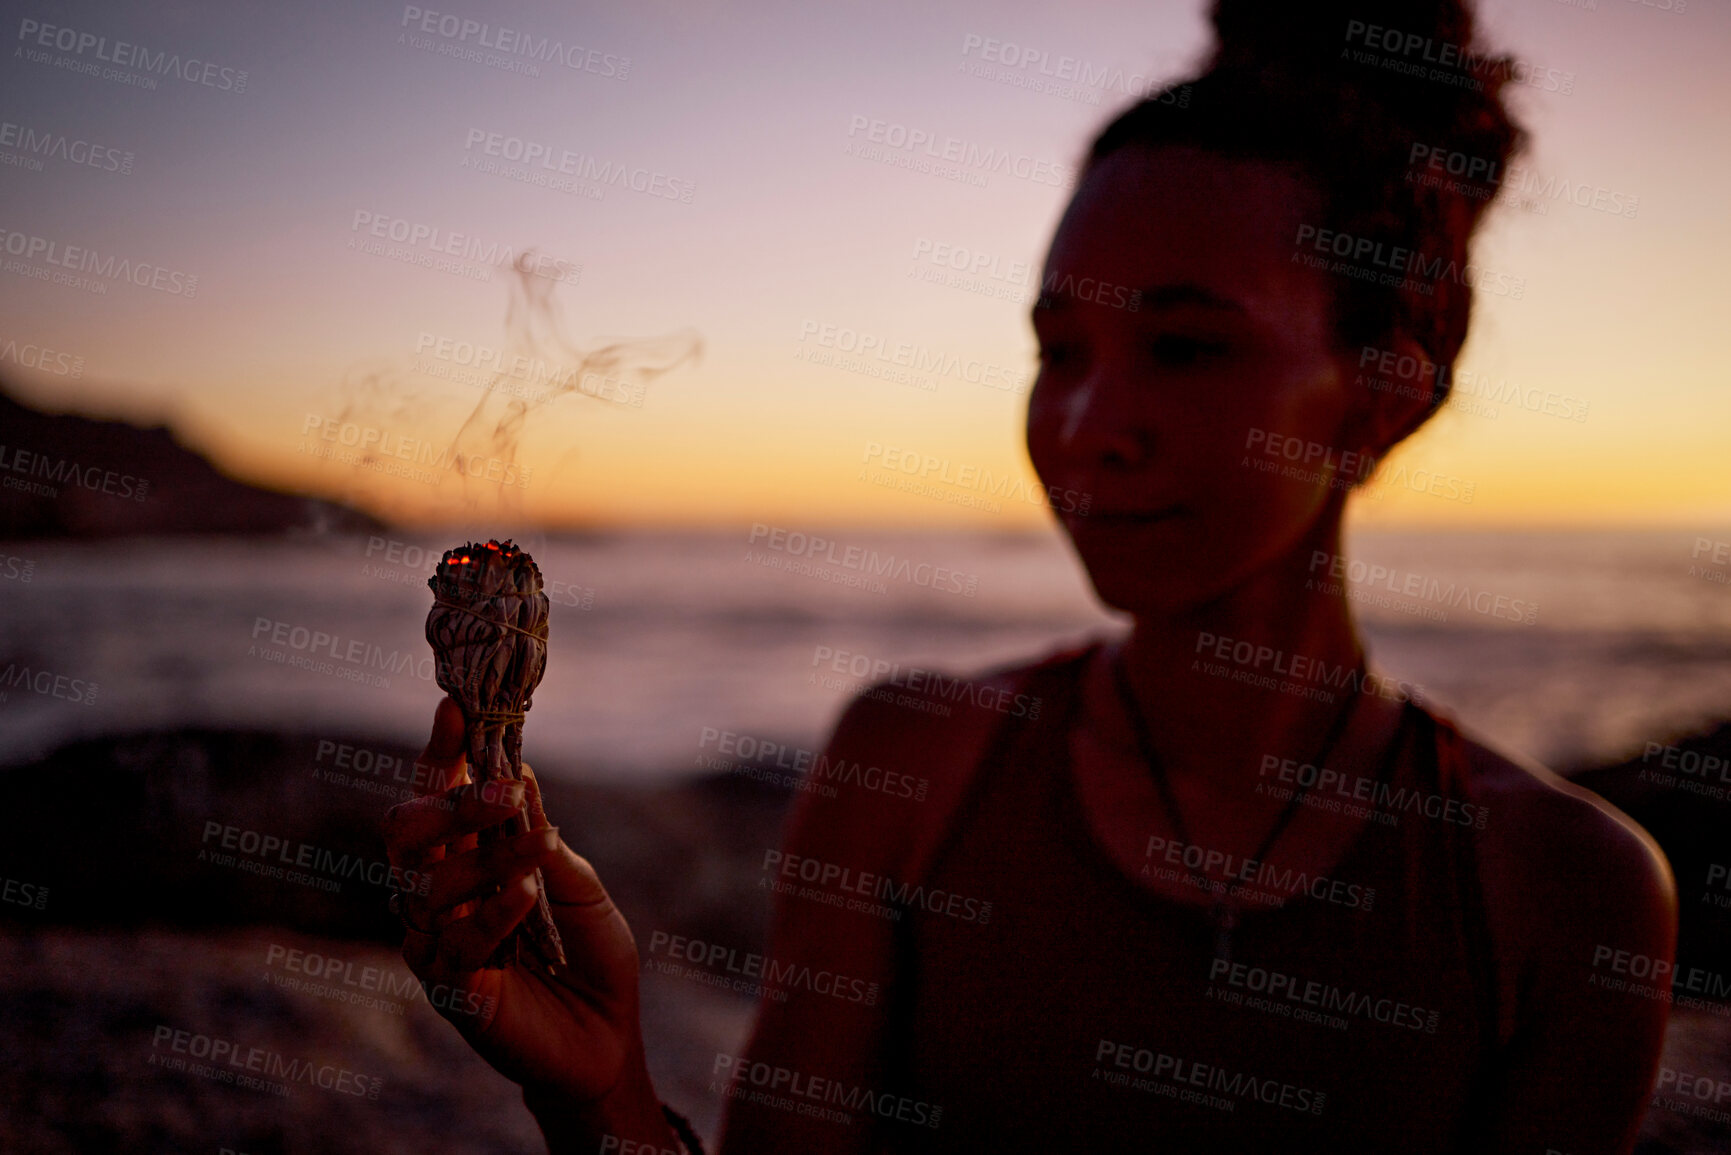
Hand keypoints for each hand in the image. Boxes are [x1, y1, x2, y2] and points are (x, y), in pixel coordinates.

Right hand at [382, 697, 649, 1106]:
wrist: (607, 1037)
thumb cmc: (589, 954)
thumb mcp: (578, 882)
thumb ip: (542, 834)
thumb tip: (520, 768)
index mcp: (465, 859)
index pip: (436, 796)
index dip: (441, 752)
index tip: (457, 705)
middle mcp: (437, 896)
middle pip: (406, 836)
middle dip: (449, 803)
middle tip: (504, 792)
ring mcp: (435, 944)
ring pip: (425, 886)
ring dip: (485, 859)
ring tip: (538, 851)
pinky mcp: (448, 991)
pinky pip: (452, 944)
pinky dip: (490, 913)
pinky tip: (525, 894)